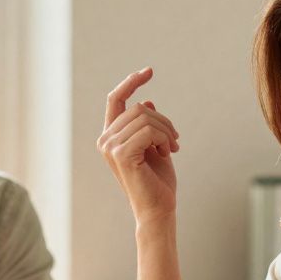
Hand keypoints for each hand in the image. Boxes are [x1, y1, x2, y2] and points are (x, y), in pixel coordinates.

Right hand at [97, 68, 180, 226]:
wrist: (159, 209)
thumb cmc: (158, 181)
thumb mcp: (156, 146)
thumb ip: (149, 125)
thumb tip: (146, 101)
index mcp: (111, 137)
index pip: (116, 99)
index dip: (131, 82)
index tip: (149, 70)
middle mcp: (106, 140)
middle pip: (138, 108)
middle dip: (164, 121)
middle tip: (175, 142)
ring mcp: (110, 147)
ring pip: (145, 117)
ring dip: (166, 131)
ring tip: (171, 148)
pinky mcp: (120, 154)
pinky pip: (149, 130)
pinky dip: (164, 138)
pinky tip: (167, 153)